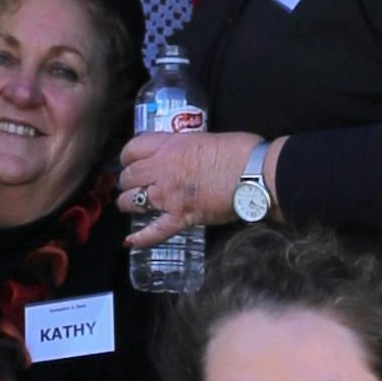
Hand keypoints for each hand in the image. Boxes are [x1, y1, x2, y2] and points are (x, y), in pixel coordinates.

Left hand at [116, 129, 256, 250]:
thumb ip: (187, 148)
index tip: (131, 161)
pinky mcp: (181, 217)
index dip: (128, 156)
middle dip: (127, 181)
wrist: (254, 173)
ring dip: (127, 203)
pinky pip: (155, 231)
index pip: (133, 148)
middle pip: (129, 176)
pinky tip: (130, 242)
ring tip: (128, 205)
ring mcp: (168, 196)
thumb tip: (186, 155)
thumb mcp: (204, 138)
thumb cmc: (239, 151)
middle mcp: (161, 170)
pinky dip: (142, 238)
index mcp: (169, 146)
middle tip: (132, 184)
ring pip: (132, 201)